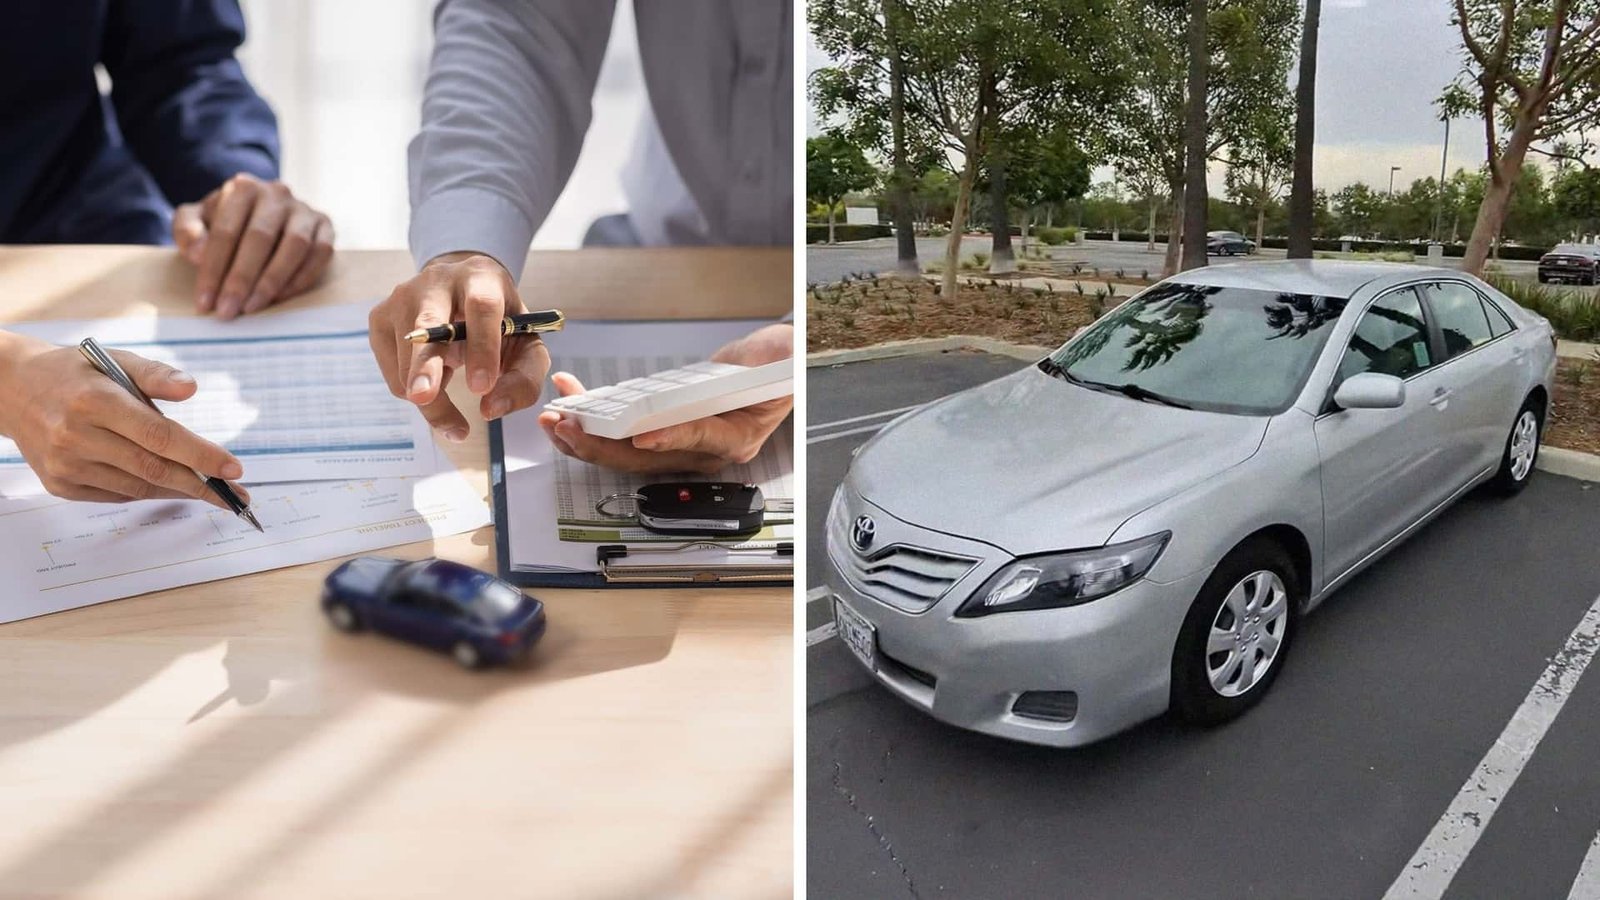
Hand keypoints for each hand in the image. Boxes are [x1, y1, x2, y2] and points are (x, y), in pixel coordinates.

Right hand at [0, 335, 248, 506]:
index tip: (235, 469)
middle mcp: (77, 437)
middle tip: (237, 497)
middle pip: (153, 468)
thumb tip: (192, 388)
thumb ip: (155, 375)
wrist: (12, 390)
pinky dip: (147, 490)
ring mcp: (66, 465)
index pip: (160, 436)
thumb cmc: (75, 373)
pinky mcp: (60, 485)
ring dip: (177, 490)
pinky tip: (168, 485)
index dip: (201, 455)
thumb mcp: (115, 360)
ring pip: (137, 486)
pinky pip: (117, 495)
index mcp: (96, 402)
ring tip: (209, 490)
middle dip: (200, 484)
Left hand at [173, 172, 334, 319]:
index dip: (213, 269)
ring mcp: (304, 209)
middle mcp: (277, 193)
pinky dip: (302, 278)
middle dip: (241, 280)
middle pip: (259, 239)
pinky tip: (281, 297)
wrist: (261, 213)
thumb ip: (187, 231)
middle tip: (228, 311)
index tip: (205, 302)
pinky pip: (320, 253)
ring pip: (294, 246)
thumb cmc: (225, 222)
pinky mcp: (325, 226)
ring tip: (253, 307)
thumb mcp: (196, 219)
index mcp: (242, 188)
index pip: (225, 231)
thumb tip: (199, 254)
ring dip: (272, 281)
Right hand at [368, 252, 550, 441]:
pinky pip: (394, 373)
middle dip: (426, 364)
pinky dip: (415, 389)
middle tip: (424, 397)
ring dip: (431, 398)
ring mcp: (401, 297)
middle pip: (428, 324)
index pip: (482, 307)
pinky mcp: (380, 318)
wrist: (461, 292)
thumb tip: (492, 408)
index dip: (482, 347)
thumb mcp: (525, 344)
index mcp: (481, 278)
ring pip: (408, 360)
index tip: (482, 387)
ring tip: (452, 405)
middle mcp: (436, 281)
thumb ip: (523, 378)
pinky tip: (434, 376)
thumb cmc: (499, 324)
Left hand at [537, 323, 792, 473]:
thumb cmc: (776, 366)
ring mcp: (679, 443)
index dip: (669, 438)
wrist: (766, 370)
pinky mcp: (661, 429)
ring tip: (554, 420)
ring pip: (625, 451)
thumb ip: (777, 360)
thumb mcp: (783, 358)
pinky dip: (594, 416)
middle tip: (570, 429)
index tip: (641, 436)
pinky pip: (622, 432)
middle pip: (647, 456)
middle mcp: (703, 450)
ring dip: (587, 437)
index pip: (699, 439)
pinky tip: (571, 399)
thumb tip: (775, 356)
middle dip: (603, 445)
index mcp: (736, 438)